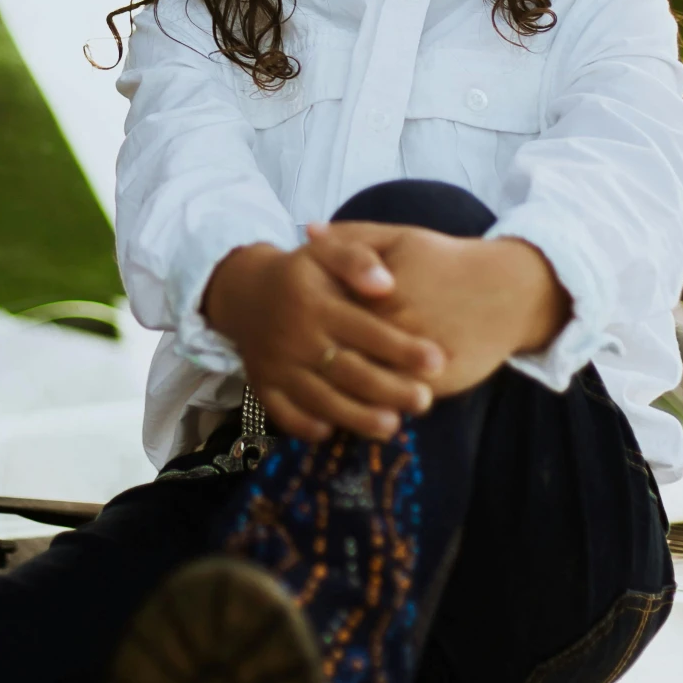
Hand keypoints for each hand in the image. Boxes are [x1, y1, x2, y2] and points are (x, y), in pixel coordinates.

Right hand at [203, 239, 445, 442]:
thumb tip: (387, 284)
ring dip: (355, 416)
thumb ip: (356, 260)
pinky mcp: (264, 387)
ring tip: (392, 426)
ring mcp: (277, 366)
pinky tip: (333, 431)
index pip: (365, 330)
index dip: (402, 348)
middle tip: (424, 401)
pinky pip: (283, 413)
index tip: (438, 361)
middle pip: (347, 370)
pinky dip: (305, 426)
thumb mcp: (325, 252)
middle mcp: (295, 338)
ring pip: (319, 398)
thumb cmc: (301, 273)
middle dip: (388, 389)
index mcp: (315, 304)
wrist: (244, 292)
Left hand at [318, 223, 569, 397]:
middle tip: (304, 364)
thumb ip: (353, 238)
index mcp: (379, 290)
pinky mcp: (438, 382)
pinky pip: (397, 398)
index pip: (327, 313)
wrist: (508, 290)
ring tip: (328, 391)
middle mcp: (396, 324)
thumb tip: (307, 232)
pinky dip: (378, 403)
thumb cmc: (449, 262)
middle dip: (320, 360)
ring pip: (367, 381)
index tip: (295, 327)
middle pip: (342, 350)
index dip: (308, 323)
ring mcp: (416, 356)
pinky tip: (362, 403)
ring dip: (345, 389)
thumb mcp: (402, 239)